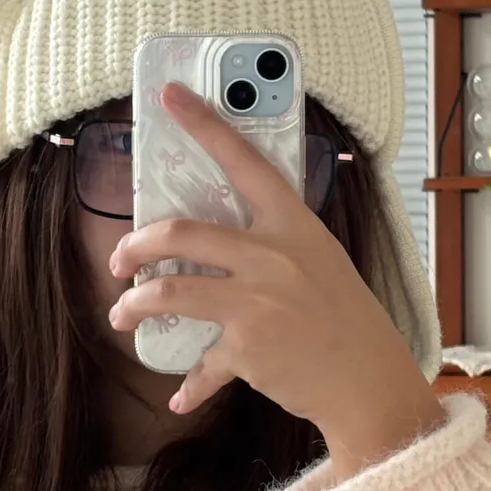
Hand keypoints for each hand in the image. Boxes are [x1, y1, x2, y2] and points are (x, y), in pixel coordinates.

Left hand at [107, 82, 443, 458]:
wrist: (369, 380)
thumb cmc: (345, 319)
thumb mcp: (319, 261)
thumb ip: (274, 243)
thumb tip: (221, 240)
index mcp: (293, 224)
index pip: (244, 160)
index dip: (204, 123)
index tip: (169, 94)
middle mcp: (272, 256)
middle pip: (181, 233)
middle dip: (136, 246)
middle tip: (121, 260)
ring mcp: (257, 302)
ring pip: (170, 291)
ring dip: (134, 305)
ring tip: (123, 313)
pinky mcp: (247, 348)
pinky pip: (201, 364)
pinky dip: (188, 385)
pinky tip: (178, 396)